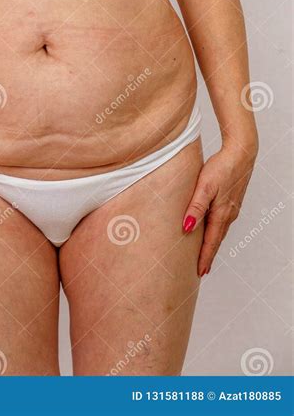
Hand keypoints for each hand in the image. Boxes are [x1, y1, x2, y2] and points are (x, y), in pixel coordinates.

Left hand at [182, 143, 256, 275]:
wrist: (241, 153)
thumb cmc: (221, 167)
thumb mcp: (204, 186)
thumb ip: (195, 207)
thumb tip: (186, 228)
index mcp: (221, 213)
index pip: (211, 242)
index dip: (205, 258)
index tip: (199, 272)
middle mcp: (228, 214)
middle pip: (216, 240)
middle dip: (209, 255)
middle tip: (201, 270)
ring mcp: (232, 208)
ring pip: (219, 231)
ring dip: (212, 244)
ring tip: (204, 255)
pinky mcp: (231, 201)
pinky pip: (222, 222)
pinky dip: (215, 232)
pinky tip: (211, 231)